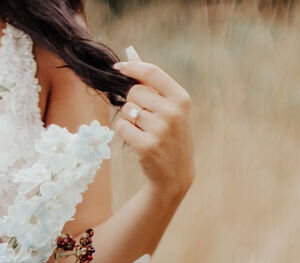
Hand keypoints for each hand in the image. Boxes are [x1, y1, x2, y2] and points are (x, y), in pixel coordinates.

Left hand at [112, 56, 194, 204]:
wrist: (175, 174)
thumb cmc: (170, 135)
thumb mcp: (169, 107)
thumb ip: (151, 81)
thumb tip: (130, 51)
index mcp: (181, 98)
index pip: (152, 72)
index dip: (132, 67)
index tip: (117, 67)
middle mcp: (173, 112)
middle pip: (135, 92)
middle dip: (133, 102)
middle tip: (144, 118)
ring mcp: (160, 130)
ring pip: (127, 110)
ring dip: (129, 119)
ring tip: (144, 131)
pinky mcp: (146, 146)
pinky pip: (122, 127)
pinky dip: (124, 132)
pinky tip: (137, 141)